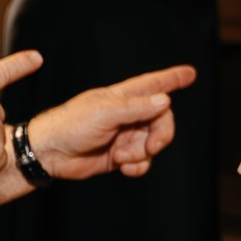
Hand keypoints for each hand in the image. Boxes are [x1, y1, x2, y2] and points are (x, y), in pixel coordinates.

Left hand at [25, 63, 192, 179]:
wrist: (49, 153)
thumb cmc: (70, 125)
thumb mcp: (104, 113)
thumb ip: (135, 108)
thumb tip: (165, 100)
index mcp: (121, 97)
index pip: (152, 84)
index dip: (171, 78)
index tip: (190, 73)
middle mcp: (126, 114)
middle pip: (162, 120)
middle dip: (161, 134)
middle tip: (151, 146)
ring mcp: (123, 135)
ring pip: (153, 143)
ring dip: (143, 153)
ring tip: (121, 156)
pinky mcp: (119, 155)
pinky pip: (143, 161)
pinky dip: (138, 166)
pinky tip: (124, 167)